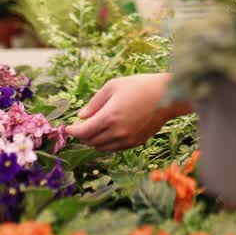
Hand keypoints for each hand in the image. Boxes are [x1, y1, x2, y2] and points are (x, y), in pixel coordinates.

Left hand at [64, 74, 183, 150]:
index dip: (73, 131)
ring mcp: (128, 139)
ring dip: (93, 140)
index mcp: (109, 117)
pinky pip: (115, 148)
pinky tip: (108, 132)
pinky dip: (107, 143)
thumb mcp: (112, 86)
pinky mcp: (136, 142)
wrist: (167, 95)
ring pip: (102, 147)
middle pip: (91, 142)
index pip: (83, 132)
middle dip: (82, 135)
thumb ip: (94, 102)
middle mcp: (117, 132)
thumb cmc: (139, 86)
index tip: (68, 127)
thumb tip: (81, 116)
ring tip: (93, 128)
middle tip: (79, 126)